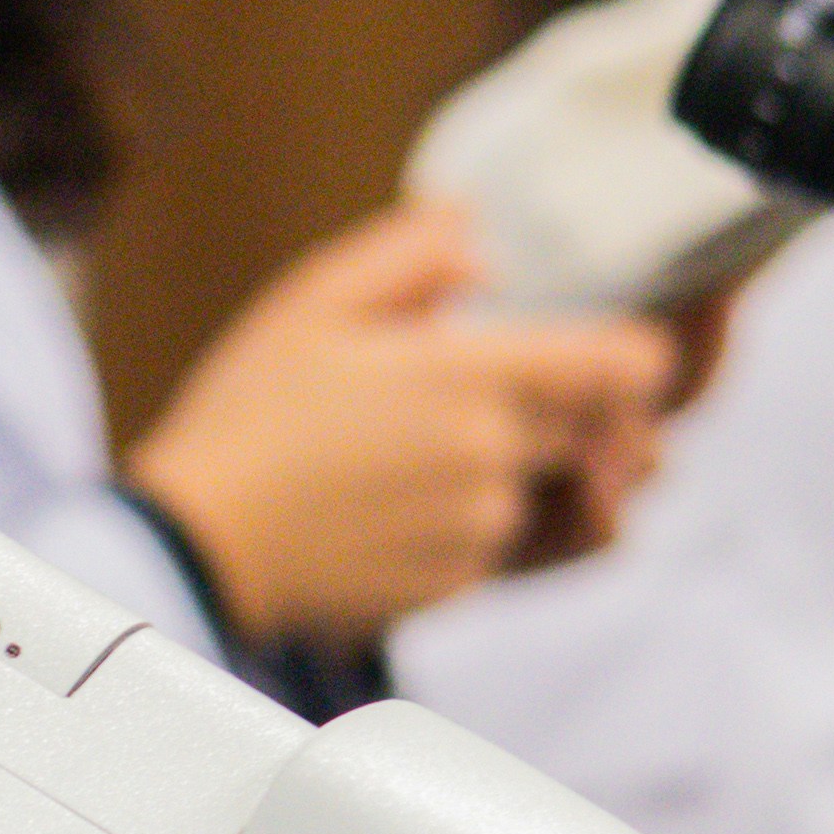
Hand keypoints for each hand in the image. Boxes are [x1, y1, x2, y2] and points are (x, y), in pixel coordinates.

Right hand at [125, 205, 678, 641]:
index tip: (605, 352)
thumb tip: (482, 248)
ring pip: (555, 494)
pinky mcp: (458, 585)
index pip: (633, 369)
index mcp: (479, 376)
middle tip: (498, 394)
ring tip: (432, 452)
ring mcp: (483, 530)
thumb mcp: (315, 301)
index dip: (636, 358)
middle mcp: (500, 458)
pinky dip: (484, 526)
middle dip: (578, 413)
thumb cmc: (249, 415)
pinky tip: (410, 504)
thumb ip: (413, 254)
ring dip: (526, 472)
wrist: (197, 543)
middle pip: (602, 432)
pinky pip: (508, 550)